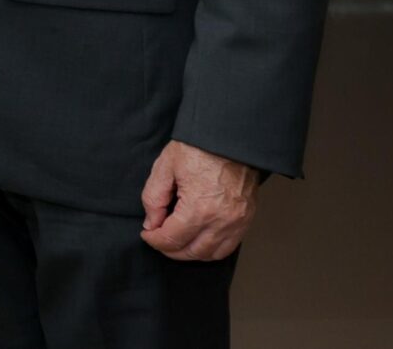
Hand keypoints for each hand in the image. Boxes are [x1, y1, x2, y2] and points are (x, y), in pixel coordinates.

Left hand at [140, 140, 259, 260]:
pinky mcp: (246, 219)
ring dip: (190, 252)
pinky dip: (211, 250)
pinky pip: (228, 247)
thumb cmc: (199, 147)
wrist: (230, 137)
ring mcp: (236, 222)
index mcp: (198, 208)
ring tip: (177, 242)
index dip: (154, 240)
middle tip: (159, 239)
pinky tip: (199, 241)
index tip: (147, 234)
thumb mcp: (166, 166)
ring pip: (210, 254)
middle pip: (191, 251)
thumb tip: (151, 223)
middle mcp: (220, 221)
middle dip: (170, 250)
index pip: (172, 239)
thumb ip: (154, 198)